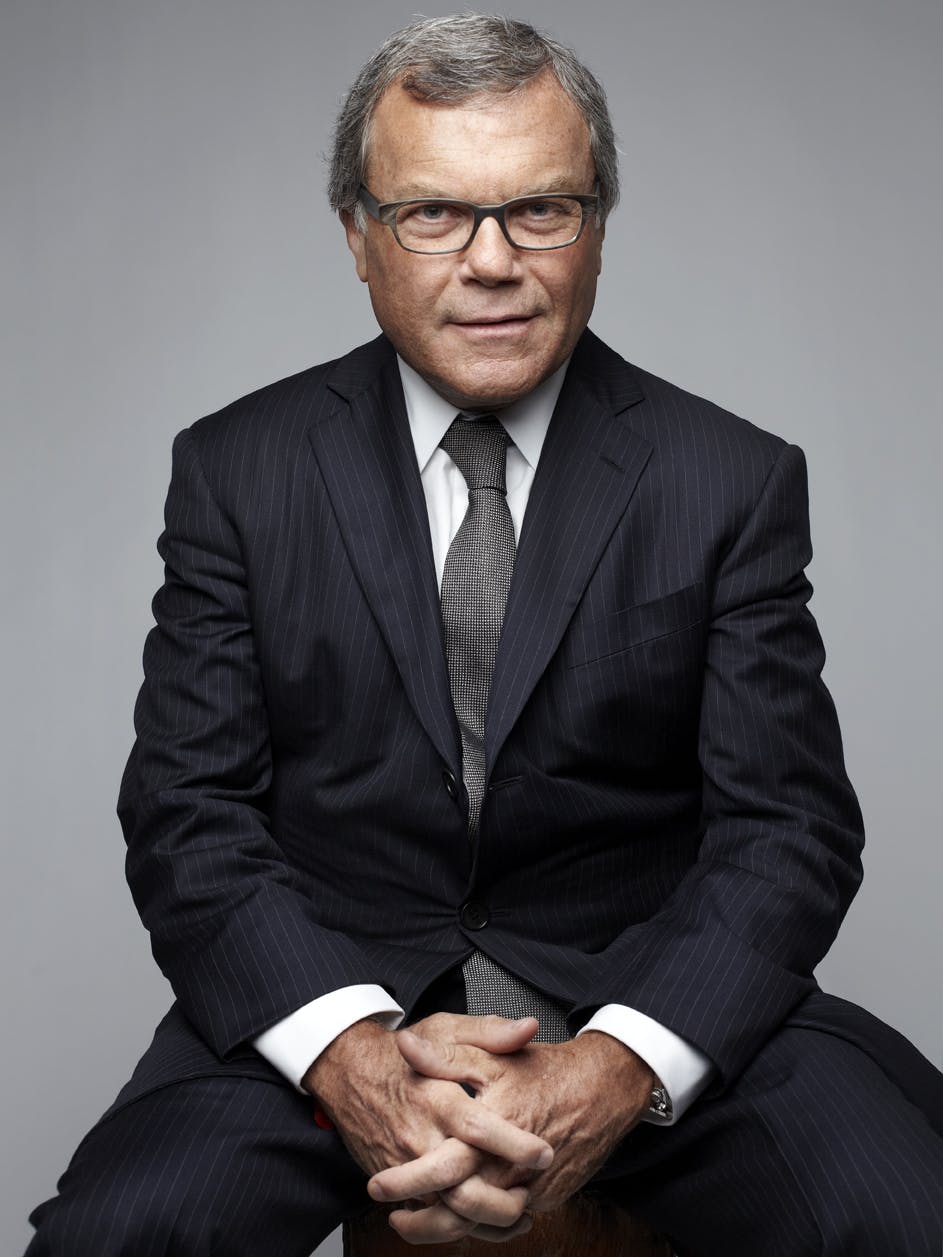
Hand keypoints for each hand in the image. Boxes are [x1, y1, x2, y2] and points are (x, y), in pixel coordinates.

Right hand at [303, 1013, 553, 1242]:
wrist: (347, 1074)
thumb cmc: (402, 1054)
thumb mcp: (444, 1030)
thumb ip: (489, 1032)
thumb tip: (529, 1027)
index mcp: (436, 1097)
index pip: (476, 1128)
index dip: (513, 1145)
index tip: (545, 1154)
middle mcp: (419, 1136)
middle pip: (461, 1184)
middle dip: (502, 1202)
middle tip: (534, 1195)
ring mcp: (404, 1165)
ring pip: (446, 1210)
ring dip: (486, 1220)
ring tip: (521, 1212)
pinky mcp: (395, 1183)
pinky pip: (429, 1217)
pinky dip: (460, 1225)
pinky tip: (489, 1219)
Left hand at [369, 1028, 654, 1228]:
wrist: (603, 1089)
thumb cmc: (544, 1069)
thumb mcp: (491, 1053)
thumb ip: (446, 1055)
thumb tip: (404, 1044)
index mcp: (493, 1126)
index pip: (443, 1167)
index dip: (406, 1181)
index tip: (376, 1186)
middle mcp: (511, 1164)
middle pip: (458, 1208)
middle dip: (420, 1220)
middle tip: (391, 1214)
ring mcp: (530, 1186)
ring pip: (480, 1225)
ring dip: (444, 1230)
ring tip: (414, 1223)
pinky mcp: (543, 1198)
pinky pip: (504, 1223)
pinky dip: (477, 1226)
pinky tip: (456, 1218)